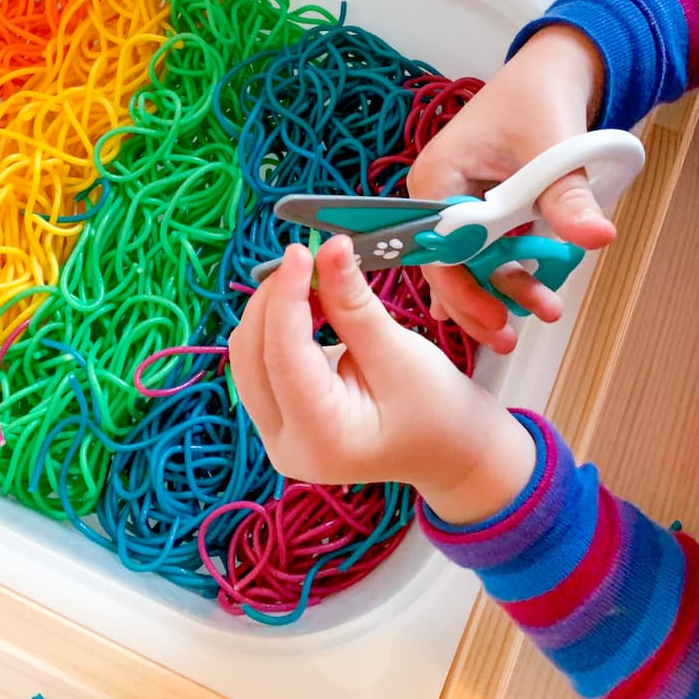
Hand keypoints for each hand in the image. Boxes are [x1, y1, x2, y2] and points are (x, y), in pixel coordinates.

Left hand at [229, 235, 536, 524]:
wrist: (450, 450)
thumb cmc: (438, 409)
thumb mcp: (400, 353)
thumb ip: (355, 303)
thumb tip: (330, 248)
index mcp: (320, 439)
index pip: (283, 355)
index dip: (286, 295)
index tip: (301, 251)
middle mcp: (285, 445)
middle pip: (252, 355)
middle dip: (274, 300)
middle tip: (309, 258)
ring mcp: (276, 436)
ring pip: (248, 356)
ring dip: (272, 311)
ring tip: (312, 280)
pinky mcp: (279, 420)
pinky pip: (260, 364)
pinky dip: (277, 328)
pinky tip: (308, 306)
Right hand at [408, 25, 615, 354]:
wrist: (552, 76)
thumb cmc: (538, 100)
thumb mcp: (554, 147)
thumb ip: (567, 195)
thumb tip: (597, 236)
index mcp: (436, 177)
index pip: (438, 247)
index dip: (463, 288)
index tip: (496, 318)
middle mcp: (438, 195)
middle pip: (449, 263)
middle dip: (482, 299)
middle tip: (512, 337)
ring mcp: (459, 204)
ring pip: (471, 262)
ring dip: (502, 288)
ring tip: (544, 309)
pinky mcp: (482, 211)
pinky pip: (488, 250)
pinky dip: (509, 272)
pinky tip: (525, 299)